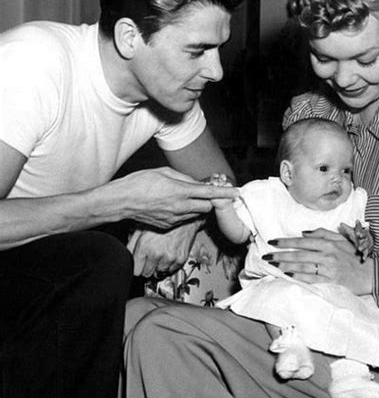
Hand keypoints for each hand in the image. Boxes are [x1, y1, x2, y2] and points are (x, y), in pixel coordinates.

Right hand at [116, 167, 238, 228]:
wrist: (122, 201)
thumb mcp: (164, 172)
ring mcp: (175, 218)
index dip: (225, 193)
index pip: (210, 193)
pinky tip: (173, 205)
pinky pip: (184, 219)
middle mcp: (180, 207)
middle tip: (205, 193)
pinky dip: (184, 212)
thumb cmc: (140, 183)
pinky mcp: (168, 225)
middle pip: (207, 207)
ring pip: (196, 214)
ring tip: (184, 198)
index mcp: (180, 191)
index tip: (236, 192)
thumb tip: (195, 182)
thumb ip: (183, 178)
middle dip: (210, 201)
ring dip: (197, 207)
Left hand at [127, 222, 199, 276]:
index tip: (140, 262)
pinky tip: (169, 253)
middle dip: (147, 266)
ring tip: (161, 253)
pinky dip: (169, 265)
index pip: (136, 271)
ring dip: (158, 266)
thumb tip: (125, 255)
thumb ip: (131, 243)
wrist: (184, 216)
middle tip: (150, 256)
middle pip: (146, 273)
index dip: (137, 266)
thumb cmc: (162, 221)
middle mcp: (157, 253)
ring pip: (159, 273)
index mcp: (144, 245)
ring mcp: (169, 257)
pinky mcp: (180, 259)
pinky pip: (171, 270)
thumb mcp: (141, 228)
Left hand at [264, 228, 372, 294]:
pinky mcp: (331, 282)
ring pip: (302, 266)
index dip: (286, 241)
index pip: (302, 241)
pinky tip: (287, 275)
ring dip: (286, 265)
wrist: (370, 274)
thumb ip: (323, 233)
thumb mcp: (341, 239)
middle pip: (299, 254)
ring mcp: (329, 269)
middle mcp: (327, 255)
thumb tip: (304, 233)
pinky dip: (298, 277)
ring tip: (273, 265)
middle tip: (266, 256)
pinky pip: (311, 279)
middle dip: (280, 255)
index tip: (272, 241)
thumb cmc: (354, 256)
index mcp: (329, 243)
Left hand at [339, 220, 373, 261]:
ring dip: (362, 247)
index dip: (358, 226)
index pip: (359, 228)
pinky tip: (363, 259)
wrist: (370, 242)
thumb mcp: (353, 232)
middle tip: (358, 235)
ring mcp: (366, 244)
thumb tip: (340, 223)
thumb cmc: (359, 236)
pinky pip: (366, 253)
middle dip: (362, 235)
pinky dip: (365, 256)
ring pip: (365, 245)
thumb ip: (347, 228)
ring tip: (359, 249)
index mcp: (361, 232)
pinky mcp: (367, 250)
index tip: (356, 223)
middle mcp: (365, 237)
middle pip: (364, 235)